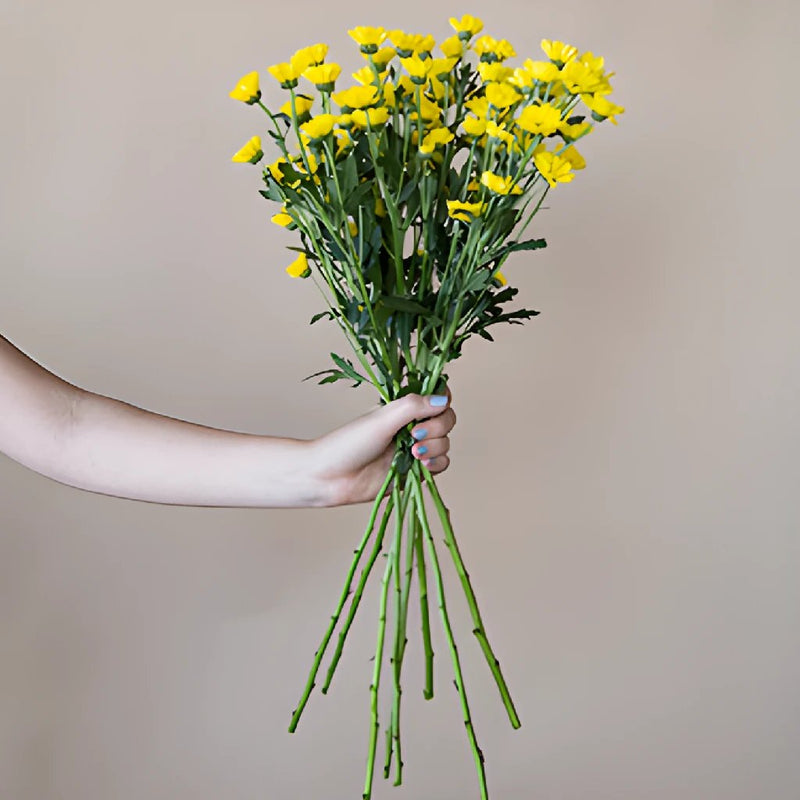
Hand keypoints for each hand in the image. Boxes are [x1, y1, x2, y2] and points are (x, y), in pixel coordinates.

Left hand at [309, 387, 455, 506]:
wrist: (331, 478)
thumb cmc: (348, 444)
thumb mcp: (381, 419)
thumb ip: (412, 407)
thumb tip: (442, 401)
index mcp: (402, 408)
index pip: (435, 396)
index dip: (441, 399)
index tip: (436, 406)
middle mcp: (411, 426)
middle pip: (446, 419)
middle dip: (437, 427)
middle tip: (414, 434)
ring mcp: (414, 449)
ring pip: (445, 442)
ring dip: (435, 446)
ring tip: (413, 453)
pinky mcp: (415, 471)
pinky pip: (441, 464)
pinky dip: (436, 463)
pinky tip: (420, 464)